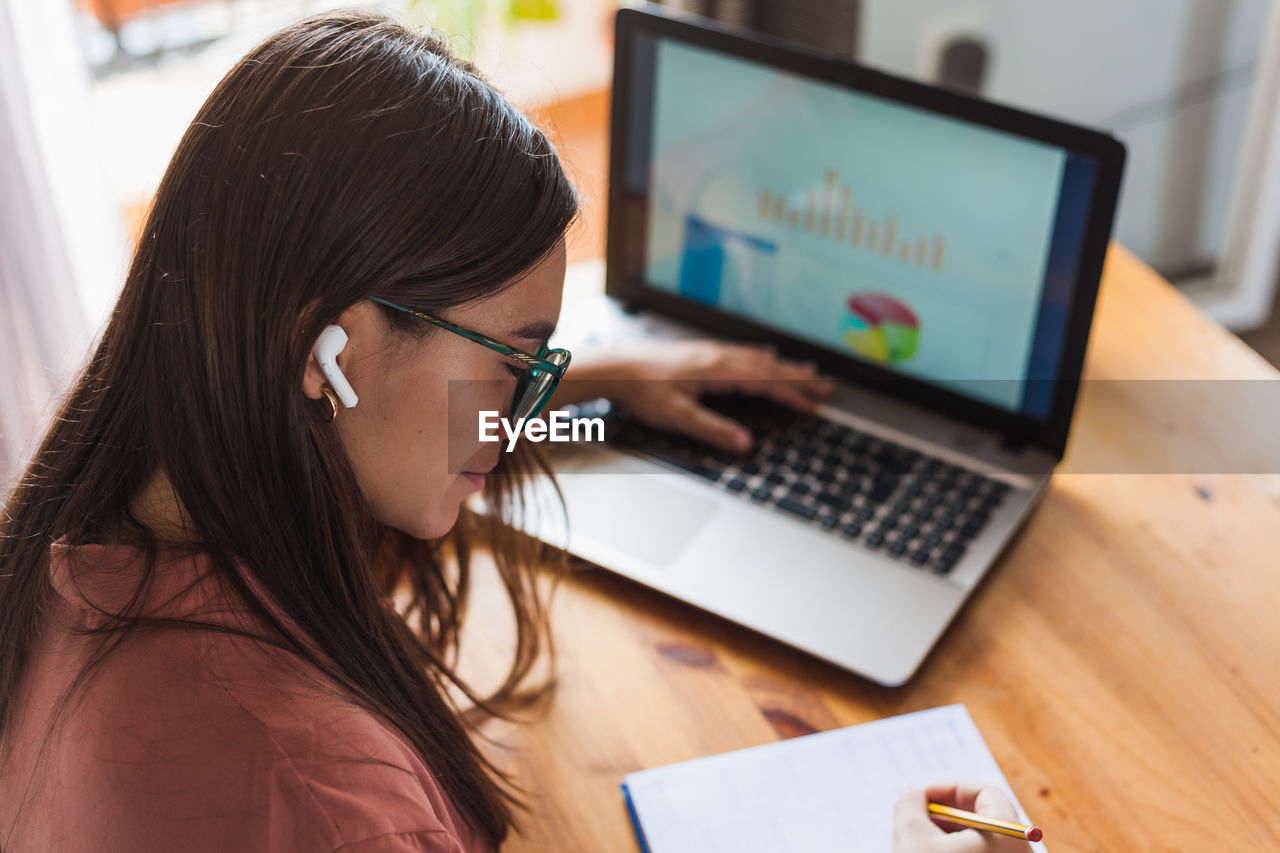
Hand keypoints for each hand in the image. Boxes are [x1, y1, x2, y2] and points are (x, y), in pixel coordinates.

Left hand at [595, 340, 834, 451]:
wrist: (615, 367)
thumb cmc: (642, 391)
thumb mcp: (677, 416)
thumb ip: (713, 430)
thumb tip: (745, 443)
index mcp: (717, 371)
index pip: (765, 383)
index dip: (791, 395)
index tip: (813, 405)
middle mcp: (718, 357)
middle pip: (768, 368)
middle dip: (798, 380)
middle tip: (825, 388)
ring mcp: (710, 353)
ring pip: (757, 358)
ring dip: (784, 366)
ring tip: (807, 371)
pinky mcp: (700, 353)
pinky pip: (741, 352)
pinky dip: (759, 356)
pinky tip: (765, 354)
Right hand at [893, 783, 1034, 852]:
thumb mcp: (912, 836)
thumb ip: (909, 806)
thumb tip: (910, 792)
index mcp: (1009, 834)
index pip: (988, 793)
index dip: (952, 789)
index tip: (924, 796)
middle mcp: (1019, 851)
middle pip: (986, 818)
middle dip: (948, 813)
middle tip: (919, 816)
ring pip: (983, 840)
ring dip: (950, 834)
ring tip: (920, 839)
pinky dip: (959, 851)